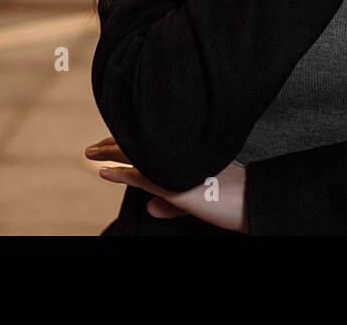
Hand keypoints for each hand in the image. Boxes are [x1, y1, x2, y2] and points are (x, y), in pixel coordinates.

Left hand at [85, 137, 247, 232]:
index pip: (155, 140)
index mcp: (189, 151)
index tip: (112, 139)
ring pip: (138, 155)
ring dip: (111, 153)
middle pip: (142, 142)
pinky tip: (105, 171)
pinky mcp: (178, 187)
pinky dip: (122, 174)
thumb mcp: (200, 198)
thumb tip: (150, 207)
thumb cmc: (234, 198)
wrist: (255, 201)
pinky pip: (143, 178)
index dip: (132, 138)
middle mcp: (183, 155)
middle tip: (94, 146)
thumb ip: (174, 202)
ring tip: (91, 152)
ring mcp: (179, 169)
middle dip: (114, 142)